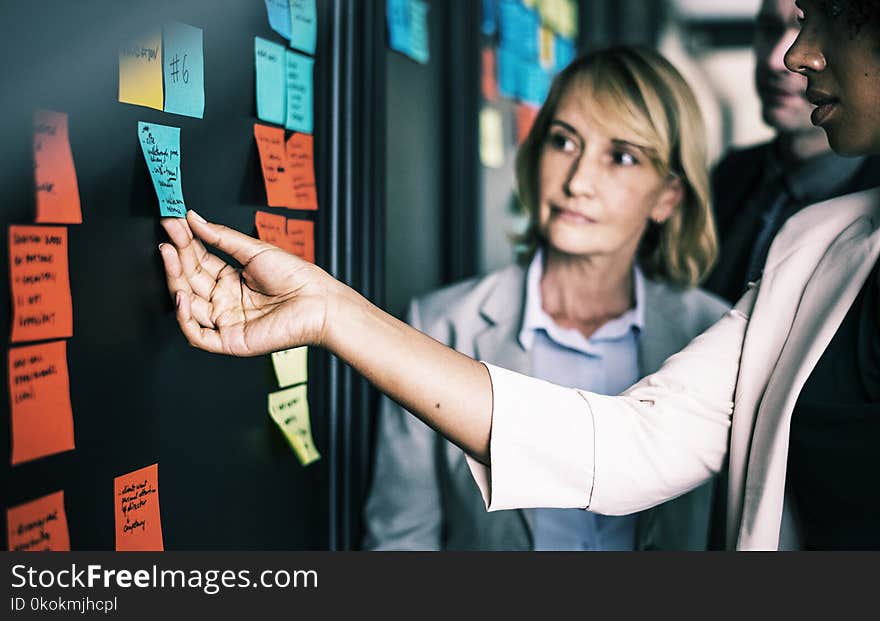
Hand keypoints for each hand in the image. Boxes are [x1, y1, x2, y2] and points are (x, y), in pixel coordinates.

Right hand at [159, 210, 334, 355]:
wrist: (319, 302)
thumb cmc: (297, 278)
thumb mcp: (255, 251)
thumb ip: (222, 237)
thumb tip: (194, 219)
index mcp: (232, 281)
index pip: (199, 262)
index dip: (184, 243)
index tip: (172, 222)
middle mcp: (226, 301)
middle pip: (190, 281)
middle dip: (176, 258)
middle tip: (168, 236)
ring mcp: (226, 321)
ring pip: (188, 305)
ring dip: (175, 281)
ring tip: (171, 255)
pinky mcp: (230, 341)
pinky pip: (197, 335)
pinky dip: (184, 318)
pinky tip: (182, 295)